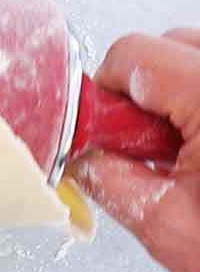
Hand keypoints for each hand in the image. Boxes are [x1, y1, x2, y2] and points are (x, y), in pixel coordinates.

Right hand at [67, 29, 199, 271]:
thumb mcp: (167, 226)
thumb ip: (107, 178)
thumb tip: (82, 154)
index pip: (133, 54)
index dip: (107, 94)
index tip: (106, 132)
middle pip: (171, 46)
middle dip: (147, 94)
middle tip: (154, 151)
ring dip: (183, 95)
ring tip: (192, 152)